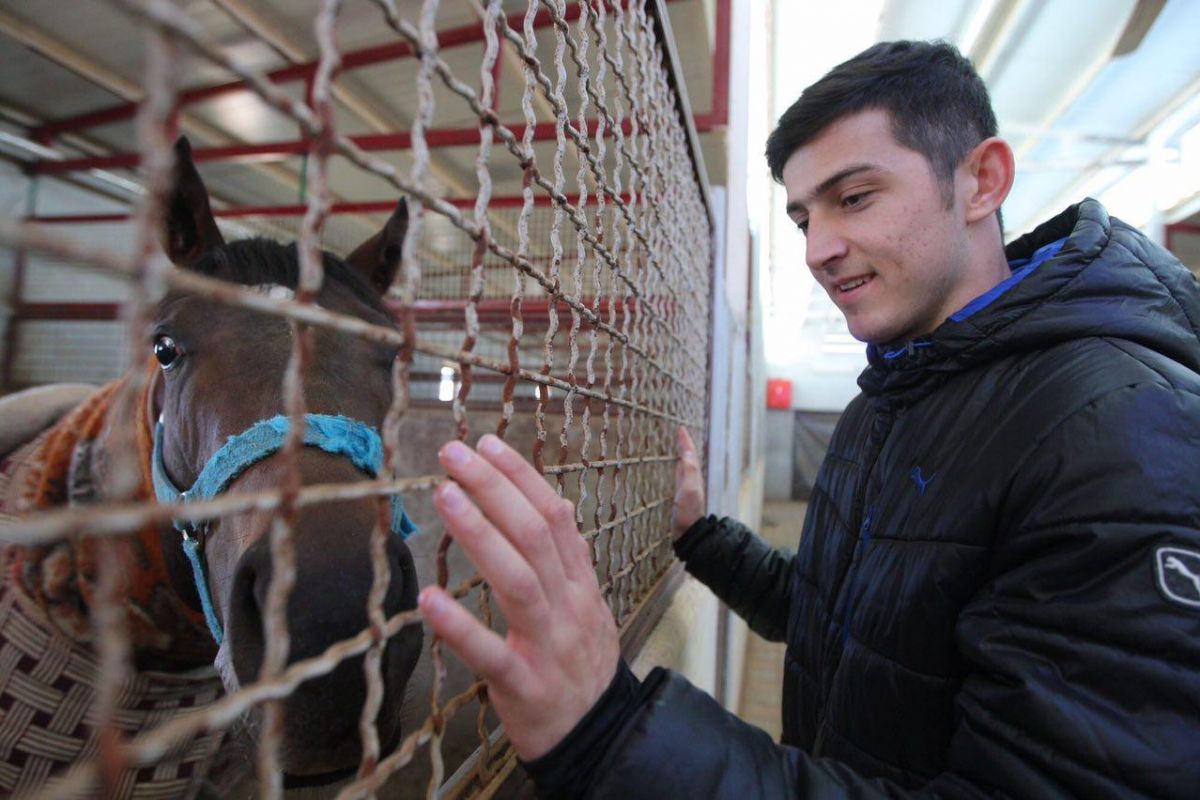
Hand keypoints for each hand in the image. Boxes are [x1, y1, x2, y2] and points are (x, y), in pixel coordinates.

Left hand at [419, 434, 619, 759]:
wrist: (598, 734)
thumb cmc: (580, 663)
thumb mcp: (585, 604)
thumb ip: (565, 559)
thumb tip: (549, 504)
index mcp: (579, 582)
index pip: (554, 515)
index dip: (520, 476)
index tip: (486, 444)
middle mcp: (568, 605)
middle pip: (533, 535)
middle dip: (493, 488)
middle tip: (453, 455)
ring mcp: (548, 645)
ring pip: (517, 580)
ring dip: (479, 533)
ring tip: (444, 497)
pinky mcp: (523, 685)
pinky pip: (491, 653)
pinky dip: (460, 625)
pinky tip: (428, 600)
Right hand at [672, 426, 704, 539]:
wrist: (688, 534)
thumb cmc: (687, 513)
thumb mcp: (688, 490)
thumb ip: (688, 472)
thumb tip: (687, 452)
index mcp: (693, 477)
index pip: (690, 454)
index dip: (685, 441)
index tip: (681, 428)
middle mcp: (692, 480)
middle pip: (689, 457)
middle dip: (685, 444)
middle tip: (679, 433)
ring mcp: (686, 488)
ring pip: (685, 465)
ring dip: (682, 454)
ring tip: (677, 445)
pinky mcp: (681, 495)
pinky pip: (680, 474)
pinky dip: (678, 465)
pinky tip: (675, 466)